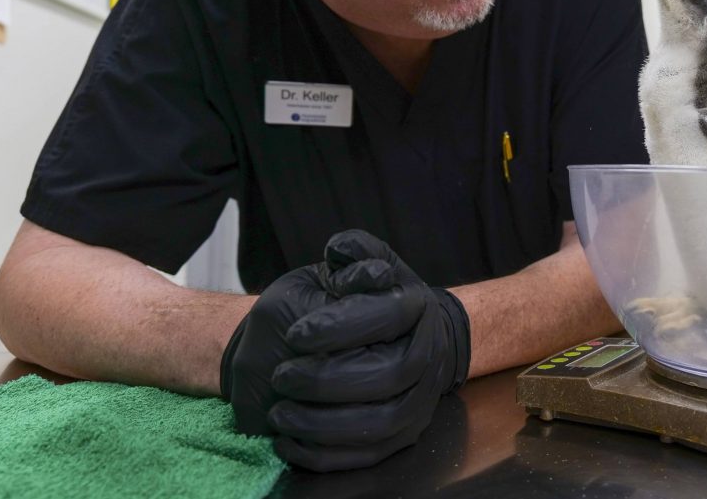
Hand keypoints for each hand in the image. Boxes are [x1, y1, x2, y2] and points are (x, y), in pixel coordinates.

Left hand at [220, 230, 469, 470]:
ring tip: (279, 413)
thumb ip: (354, 251)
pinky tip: (290, 441)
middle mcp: (427, 354)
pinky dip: (326, 453)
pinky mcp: (404, 434)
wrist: (398, 336)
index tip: (295, 334)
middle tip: (281, 376)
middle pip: (388, 376)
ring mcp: (420, 399)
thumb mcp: (364, 262)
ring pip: (381, 423)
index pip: (389, 316)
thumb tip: (341, 251)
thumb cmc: (370, 297)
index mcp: (417, 307)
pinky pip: (369, 455)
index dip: (341, 326)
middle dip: (327, 380)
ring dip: (324, 423)